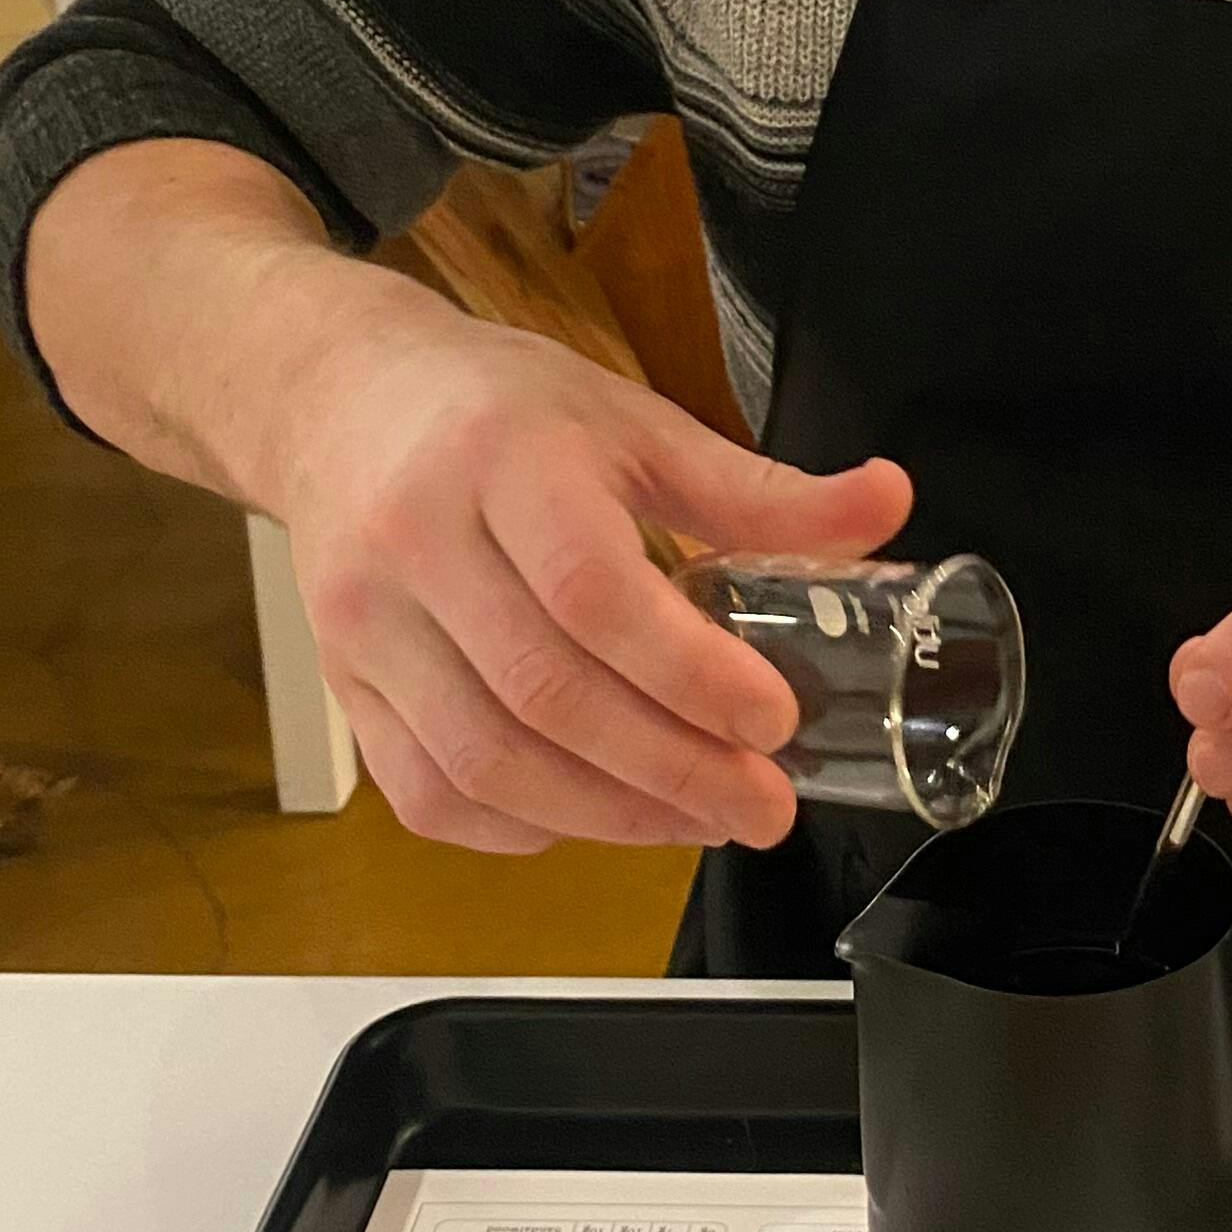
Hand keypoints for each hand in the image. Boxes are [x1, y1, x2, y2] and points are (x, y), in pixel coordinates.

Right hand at [280, 291, 909, 856]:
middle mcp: (416, 545)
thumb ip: (757, 487)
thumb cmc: (502, 413)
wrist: (344, 404)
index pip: (593, 594)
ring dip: (606, 815)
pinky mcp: (343, 688)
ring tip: (697, 820)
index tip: (775, 720)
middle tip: (762, 804)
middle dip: (669, 771)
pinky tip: (595, 817)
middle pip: (543, 694)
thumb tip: (887, 506)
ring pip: (483, 761)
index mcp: (502, 462)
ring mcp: (364, 626)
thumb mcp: (633, 421)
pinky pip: (427, 793)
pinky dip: (519, 827)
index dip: (690, 674)